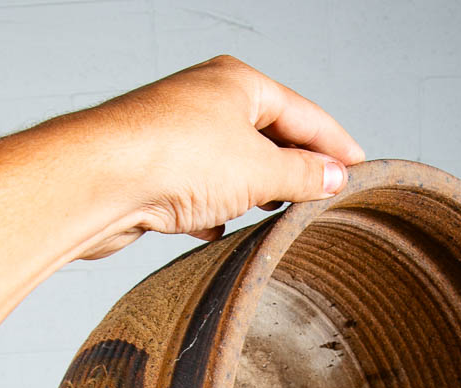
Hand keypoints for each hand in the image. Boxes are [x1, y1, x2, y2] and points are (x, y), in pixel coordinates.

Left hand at [74, 55, 364, 256]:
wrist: (99, 182)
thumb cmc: (176, 158)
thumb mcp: (260, 171)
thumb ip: (304, 176)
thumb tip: (334, 178)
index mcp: (238, 84)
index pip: (305, 113)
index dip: (337, 143)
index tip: (360, 168)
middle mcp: (206, 103)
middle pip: (268, 138)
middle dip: (293, 171)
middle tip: (321, 201)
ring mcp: (177, 137)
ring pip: (231, 168)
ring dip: (253, 194)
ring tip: (273, 217)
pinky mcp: (154, 173)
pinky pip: (197, 193)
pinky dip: (212, 211)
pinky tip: (216, 230)